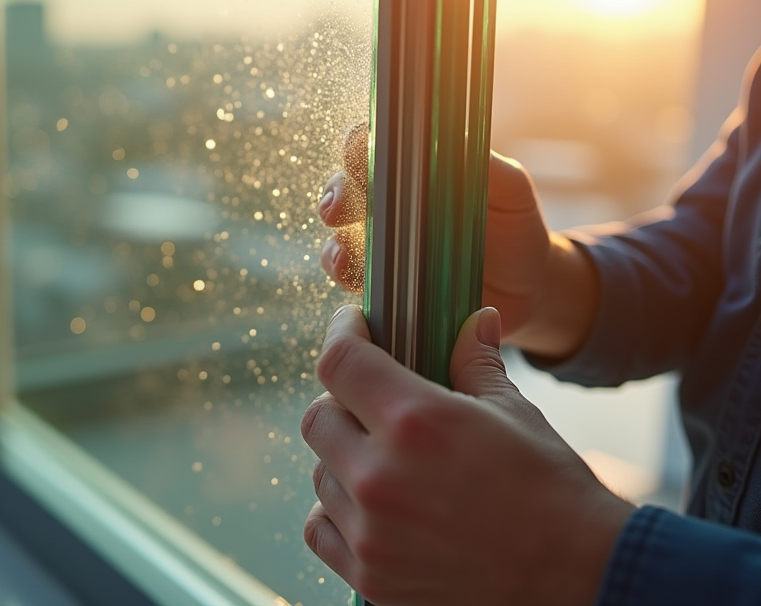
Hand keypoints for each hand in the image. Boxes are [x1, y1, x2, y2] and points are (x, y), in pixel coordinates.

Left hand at [301, 305, 632, 605]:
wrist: (580, 580)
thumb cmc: (552, 492)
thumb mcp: (514, 415)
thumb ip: (476, 363)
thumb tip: (474, 320)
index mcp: (416, 422)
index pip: (341, 362)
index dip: (342, 335)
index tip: (352, 328)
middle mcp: (381, 476)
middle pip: (319, 418)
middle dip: (342, 400)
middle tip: (372, 401)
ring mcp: (371, 533)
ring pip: (321, 473)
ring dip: (344, 458)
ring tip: (385, 458)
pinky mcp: (371, 577)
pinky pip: (321, 529)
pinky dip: (338, 512)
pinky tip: (371, 504)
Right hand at [318, 126, 596, 357]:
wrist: (528, 287)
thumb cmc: (516, 226)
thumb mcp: (510, 188)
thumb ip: (485, 166)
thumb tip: (453, 146)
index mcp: (412, 172)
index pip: (371, 148)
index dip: (356, 147)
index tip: (357, 155)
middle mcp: (389, 205)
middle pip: (343, 191)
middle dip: (334, 196)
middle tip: (338, 209)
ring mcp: (383, 247)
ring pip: (339, 240)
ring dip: (334, 247)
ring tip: (345, 257)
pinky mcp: (386, 286)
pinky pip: (355, 282)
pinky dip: (349, 281)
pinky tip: (357, 281)